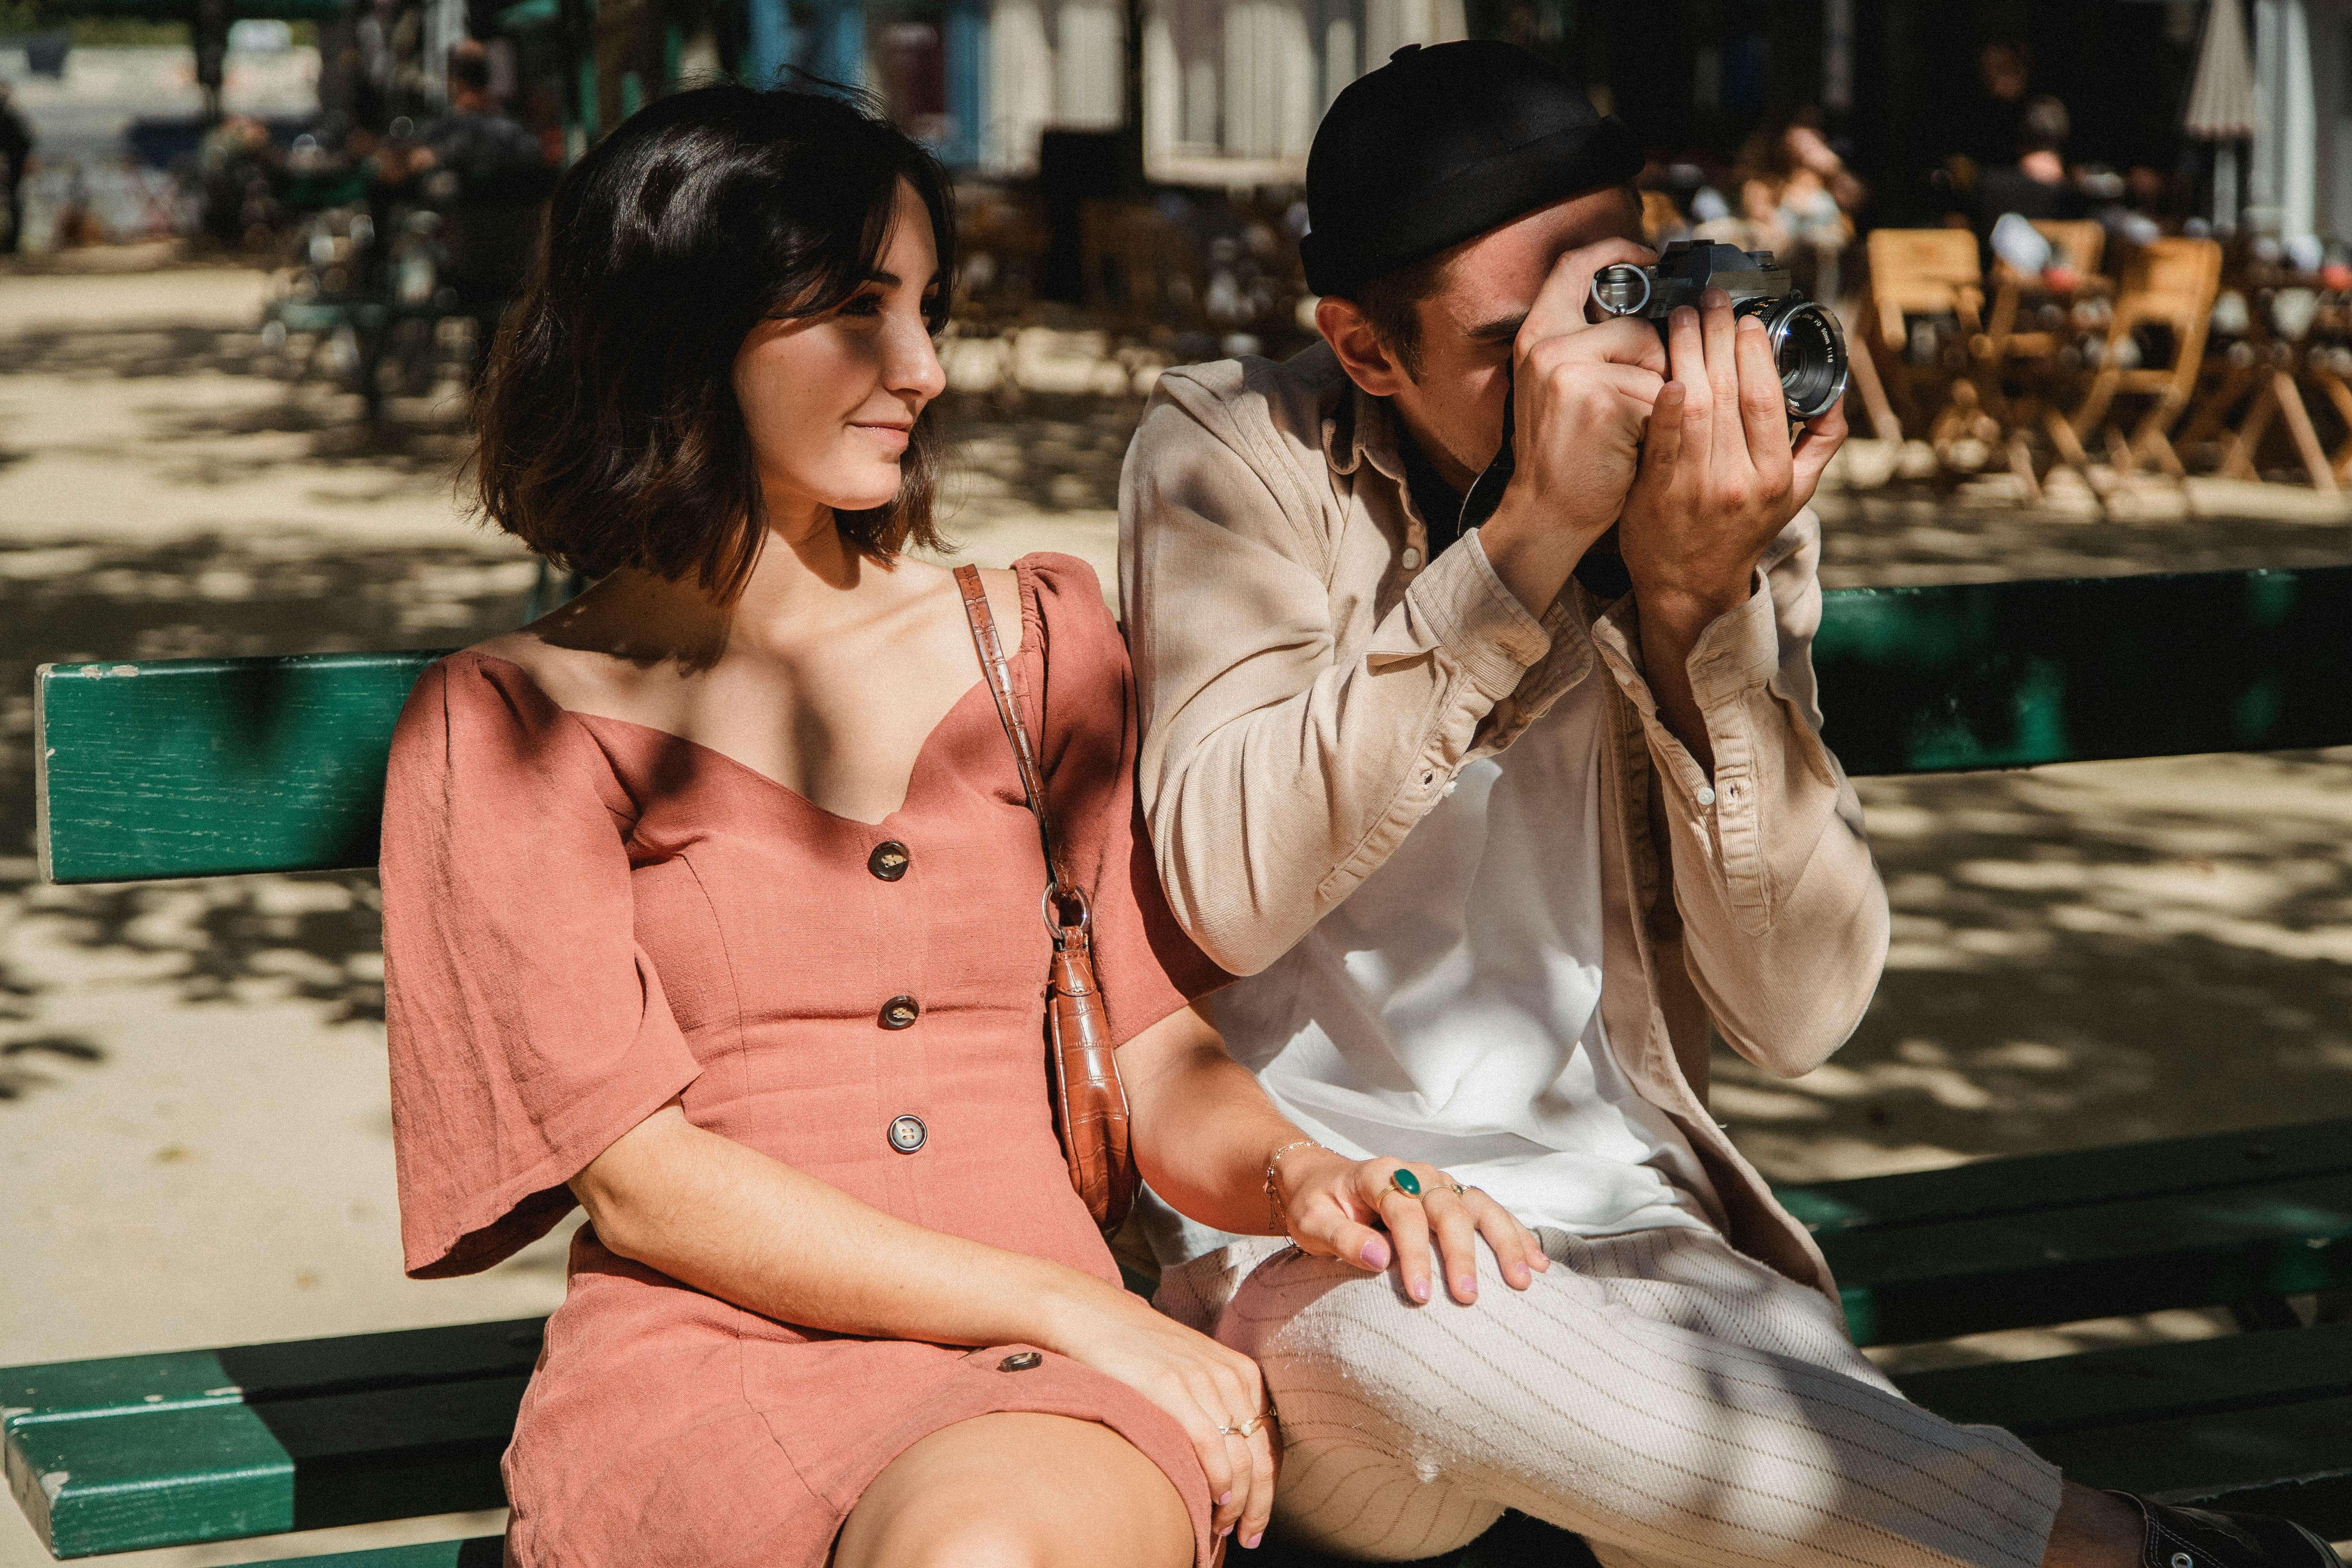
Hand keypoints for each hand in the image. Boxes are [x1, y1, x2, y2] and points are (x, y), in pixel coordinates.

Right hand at [1038, 1279, 1278, 1549]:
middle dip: (1259, 1505)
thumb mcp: (1191, 1373)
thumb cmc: (1140, 1353)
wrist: (1095, 1316)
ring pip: (1241, 1457)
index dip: (1268, 1489)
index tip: (1256, 1519)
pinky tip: (1214, 1500)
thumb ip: (1213, 1406)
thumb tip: (1224, 1462)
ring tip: (1223, 1528)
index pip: (1269, 1443)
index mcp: (1240, 1373)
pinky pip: (1210, 1443)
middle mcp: (1229, 1375)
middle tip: (1247, 1536)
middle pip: (1261, 1455)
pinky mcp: (1171, 1385)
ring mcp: (1202, 1379)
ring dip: (1237, 1503)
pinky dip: (1218, 1479)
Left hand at [1276, 1150, 1549, 1305]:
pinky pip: (1490, 1212)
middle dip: (1462, 1254)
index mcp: (1379, 1175)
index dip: (1413, 1254)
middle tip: (1469, 1299)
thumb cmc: (1315, 1203)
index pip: (1404, 1213)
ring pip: (1479, 1205)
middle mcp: (1416, 1174)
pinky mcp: (1453, 1197)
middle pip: (1448, 1209)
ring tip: (1523, 1280)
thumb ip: (1342, 1239)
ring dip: (1504, 1241)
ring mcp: (1439, 1183)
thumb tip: (1380, 1258)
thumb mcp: (1312, 1221)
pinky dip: (1516, 1234)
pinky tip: (1537, 1262)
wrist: (1321, 1179)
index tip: (1419, 1296)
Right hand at [1477, 239, 1669, 612]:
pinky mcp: (1600, 398)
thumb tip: (1656, 314)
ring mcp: (1570, 370)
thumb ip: (1592, 346)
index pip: (1574, 265)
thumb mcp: (1562, 387)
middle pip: (1637, 323)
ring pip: (1655, 357)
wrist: (1547, 515)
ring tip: (1636, 428)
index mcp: (1536, 336)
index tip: (1651, 255)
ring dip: (1663, 394)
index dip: (1616, 250)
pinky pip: (1660, 392)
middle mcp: (1547, 346)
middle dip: (1660, 361)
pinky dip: (1662, 420)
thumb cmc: (1566, 457)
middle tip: (1647, 402)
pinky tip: (1636, 443)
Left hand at [1618, 288, 1845, 627]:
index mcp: (1774, 475)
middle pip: (1730, 393)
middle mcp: (1739, 480)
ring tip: (1680, 315)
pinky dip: (1664, 405)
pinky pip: (1661, 442)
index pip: (1767, 399)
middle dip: (1718, 337)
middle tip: (1709, 299)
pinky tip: (1664, 372)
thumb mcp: (1795, 495)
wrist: (1691, 588)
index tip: (1746, 318)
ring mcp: (1696, 487)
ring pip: (1695, 406)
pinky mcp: (1655, 494)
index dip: (1756, 353)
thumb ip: (1820, 444)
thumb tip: (1836, 394)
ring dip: (1686, 353)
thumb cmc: (1742, 532)